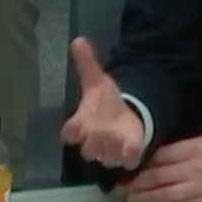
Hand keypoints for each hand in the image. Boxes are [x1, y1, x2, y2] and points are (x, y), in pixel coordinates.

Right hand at [60, 37, 145, 167]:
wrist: (125, 115)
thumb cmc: (106, 102)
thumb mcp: (97, 81)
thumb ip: (87, 63)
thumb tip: (78, 39)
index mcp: (81, 124)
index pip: (69, 133)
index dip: (71, 131)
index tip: (77, 125)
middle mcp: (92, 140)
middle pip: (87, 149)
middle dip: (93, 141)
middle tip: (100, 130)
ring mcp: (109, 150)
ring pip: (106, 158)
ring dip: (110, 149)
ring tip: (117, 136)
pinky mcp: (126, 156)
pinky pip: (126, 161)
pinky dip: (128, 156)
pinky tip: (132, 147)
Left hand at [117, 135, 201, 201]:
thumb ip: (184, 148)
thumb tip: (159, 156)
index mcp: (192, 148)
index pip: (158, 157)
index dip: (139, 164)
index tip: (124, 167)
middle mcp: (192, 167)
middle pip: (157, 176)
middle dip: (135, 183)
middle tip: (117, 188)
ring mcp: (200, 186)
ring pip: (165, 193)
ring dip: (145, 197)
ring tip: (129, 200)